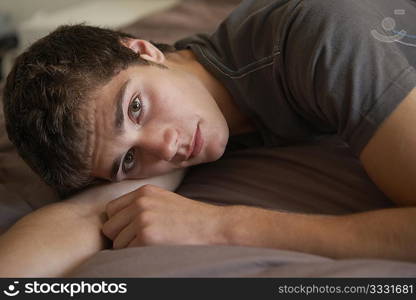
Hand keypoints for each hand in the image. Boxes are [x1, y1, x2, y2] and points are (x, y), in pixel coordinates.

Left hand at [102, 184, 227, 248]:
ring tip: (152, 243)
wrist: (212, 225)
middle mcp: (140, 202)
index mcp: (143, 192)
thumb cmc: (189, 217)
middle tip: (141, 240)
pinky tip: (155, 248)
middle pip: (109, 226)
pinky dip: (138, 254)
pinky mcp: (147, 235)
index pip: (111, 209)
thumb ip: (140, 204)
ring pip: (116, 242)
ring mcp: (143, 218)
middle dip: (121, 236)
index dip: (119, 223)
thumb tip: (115, 219)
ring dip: (129, 247)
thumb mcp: (163, 200)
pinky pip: (127, 251)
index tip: (132, 230)